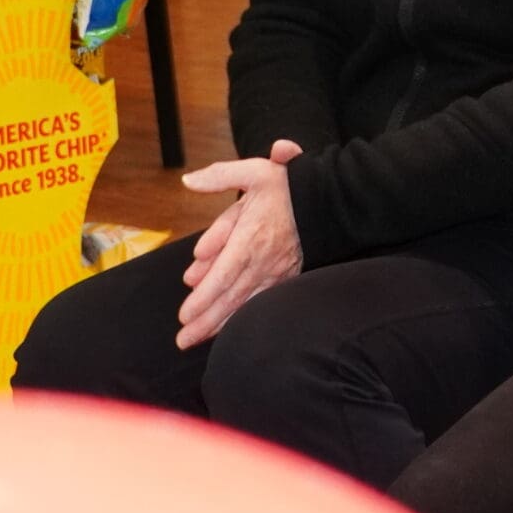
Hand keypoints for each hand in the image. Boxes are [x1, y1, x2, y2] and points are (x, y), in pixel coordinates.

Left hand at [174, 139, 304, 349]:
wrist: (329, 197)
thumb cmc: (287, 185)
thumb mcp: (254, 171)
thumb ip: (219, 176)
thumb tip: (188, 180)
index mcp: (252, 235)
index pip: (226, 272)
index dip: (206, 296)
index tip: (185, 315)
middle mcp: (265, 258)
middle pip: (233, 295)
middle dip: (206, 320)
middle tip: (183, 340)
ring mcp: (277, 270)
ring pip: (246, 302)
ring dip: (220, 324)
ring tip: (196, 340)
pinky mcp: (286, 275)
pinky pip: (262, 301)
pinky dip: (243, 316)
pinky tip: (227, 327)